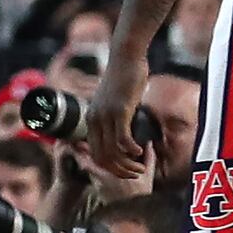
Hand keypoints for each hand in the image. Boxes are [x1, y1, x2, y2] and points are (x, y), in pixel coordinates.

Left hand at [79, 65, 155, 191]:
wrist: (125, 57)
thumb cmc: (124, 78)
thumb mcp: (116, 102)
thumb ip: (118, 117)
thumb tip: (125, 128)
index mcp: (91, 118)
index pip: (94, 152)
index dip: (109, 167)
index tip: (124, 171)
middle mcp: (94, 119)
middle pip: (101, 156)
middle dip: (118, 170)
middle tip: (135, 174)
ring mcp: (105, 115)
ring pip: (112, 151)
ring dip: (127, 164)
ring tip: (139, 167)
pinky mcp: (119, 110)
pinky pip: (122, 138)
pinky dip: (131, 150)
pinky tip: (140, 151)